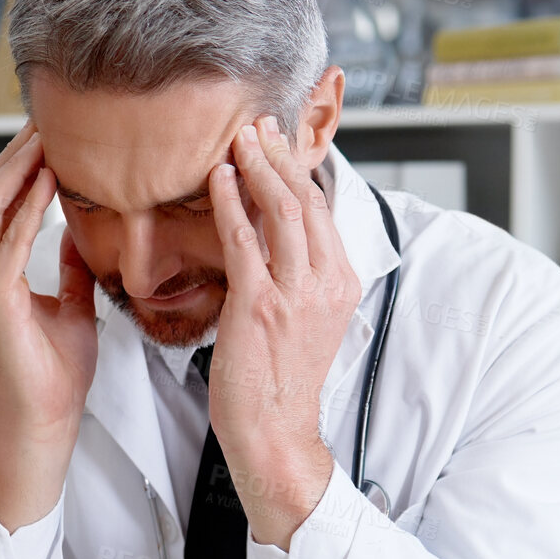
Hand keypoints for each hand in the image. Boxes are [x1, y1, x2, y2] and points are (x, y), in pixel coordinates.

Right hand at [0, 122, 97, 529]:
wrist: (44, 423)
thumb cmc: (55, 377)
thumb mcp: (70, 310)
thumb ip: (69, 272)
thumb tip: (80, 238)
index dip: (18, 168)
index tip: (47, 136)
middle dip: (14, 155)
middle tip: (44, 119)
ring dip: (18, 169)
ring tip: (46, 135)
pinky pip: (8, 243)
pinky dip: (28, 208)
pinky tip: (50, 179)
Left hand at [206, 117, 362, 548]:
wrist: (275, 432)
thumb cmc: (282, 383)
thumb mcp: (307, 321)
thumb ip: (300, 277)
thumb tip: (278, 239)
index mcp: (341, 284)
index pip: (322, 210)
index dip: (299, 169)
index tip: (278, 143)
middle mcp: (325, 283)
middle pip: (306, 200)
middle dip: (279, 155)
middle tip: (257, 126)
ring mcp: (294, 294)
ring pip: (281, 210)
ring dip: (257, 167)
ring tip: (239, 139)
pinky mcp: (259, 306)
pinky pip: (244, 241)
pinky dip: (231, 203)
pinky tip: (219, 179)